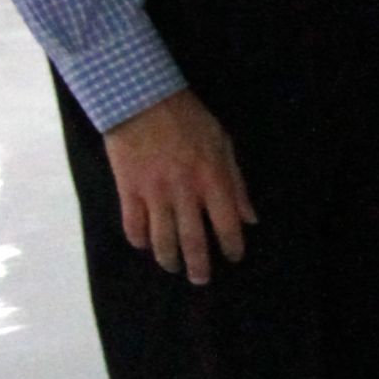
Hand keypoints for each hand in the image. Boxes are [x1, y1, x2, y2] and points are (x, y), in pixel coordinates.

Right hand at [104, 86, 254, 286]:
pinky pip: (133, 225)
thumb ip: (236, 183)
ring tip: (174, 267)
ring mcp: (154, 193)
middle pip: (193, 240)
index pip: (227, 224)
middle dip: (199, 265)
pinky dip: (139, 240)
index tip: (234, 257)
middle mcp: (184, 192)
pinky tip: (144, 245)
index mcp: (212, 179)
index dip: (232, 246)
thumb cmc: (189, 119)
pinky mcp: (128, 190)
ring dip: (169, 259)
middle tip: (201, 279)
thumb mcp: (223, 144)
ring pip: (161, 239)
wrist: (141, 99)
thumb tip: (250, 217)